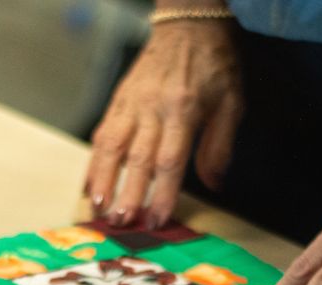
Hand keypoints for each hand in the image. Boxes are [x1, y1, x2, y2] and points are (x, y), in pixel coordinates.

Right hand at [84, 19, 242, 227]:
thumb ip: (220, 146)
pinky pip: (102, 133)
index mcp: (183, 110)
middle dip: (126, 193)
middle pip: (136, 158)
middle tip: (120, 222)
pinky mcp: (118, 100)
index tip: (156, 220)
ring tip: (96, 208)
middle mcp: (152, 108)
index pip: (169, 160)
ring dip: (101, 180)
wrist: (188, 24)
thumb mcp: (232, 102)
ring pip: (110, 145)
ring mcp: (131, 103)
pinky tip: (89, 184)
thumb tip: (214, 185)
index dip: (162, 193)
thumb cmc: (213, 64)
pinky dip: (94, 161)